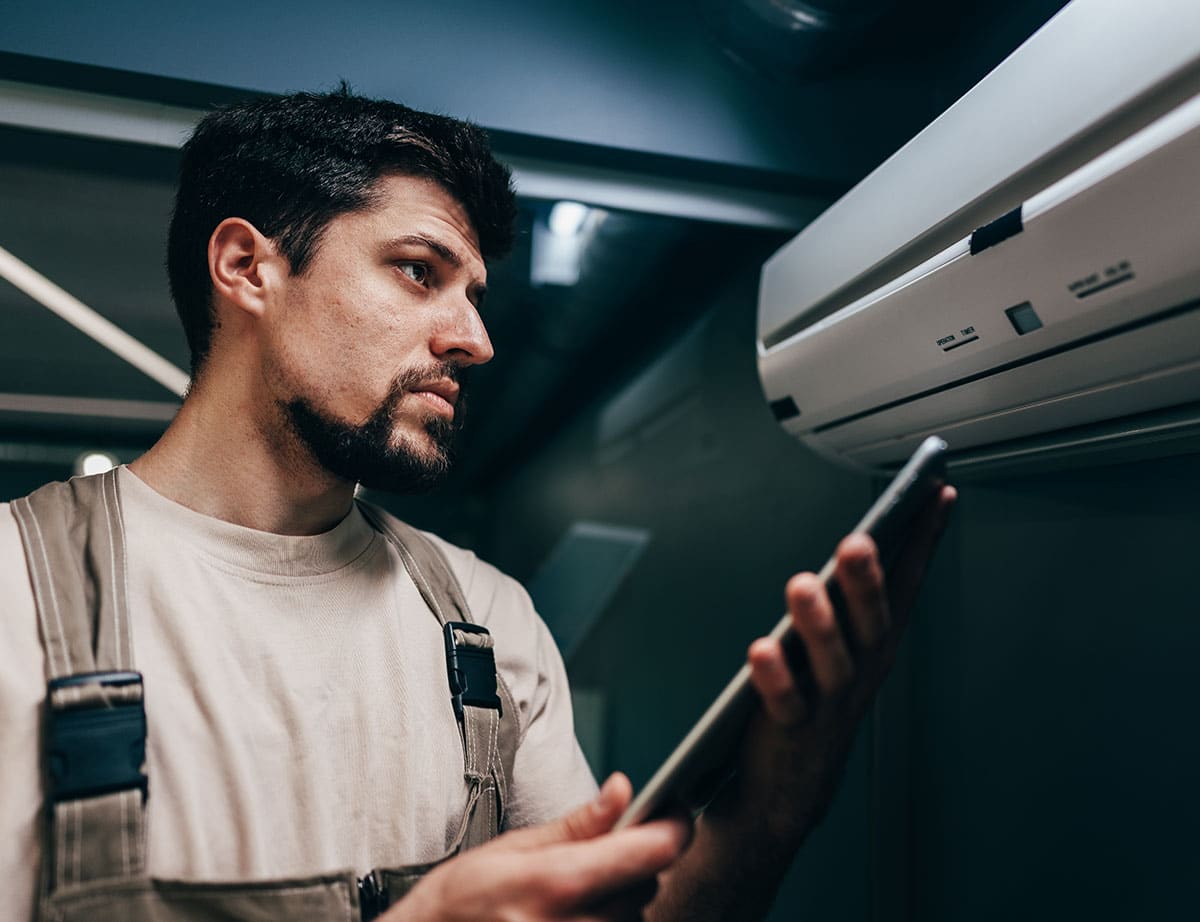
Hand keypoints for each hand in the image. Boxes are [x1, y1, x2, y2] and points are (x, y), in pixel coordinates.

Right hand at [389, 773, 691, 921]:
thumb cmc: (457, 903)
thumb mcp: (512, 849)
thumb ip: (578, 824)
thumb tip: (622, 791)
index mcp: (560, 882)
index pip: (652, 852)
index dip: (677, 826)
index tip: (678, 812)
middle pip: (647, 886)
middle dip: (634, 863)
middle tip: (600, 853)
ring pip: (635, 919)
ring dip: (620, 901)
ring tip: (575, 894)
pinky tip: (574, 916)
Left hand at [714, 485, 956, 845]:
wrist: (788, 787)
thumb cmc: (812, 699)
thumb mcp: (837, 644)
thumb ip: (847, 598)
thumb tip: (860, 539)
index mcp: (875, 645)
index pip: (907, 585)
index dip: (923, 542)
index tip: (937, 494)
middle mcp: (861, 671)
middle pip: (871, 623)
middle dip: (868, 582)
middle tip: (859, 540)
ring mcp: (829, 704)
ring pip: (831, 662)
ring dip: (818, 624)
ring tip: (803, 584)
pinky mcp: (792, 730)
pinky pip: (786, 703)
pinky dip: (775, 678)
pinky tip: (761, 651)